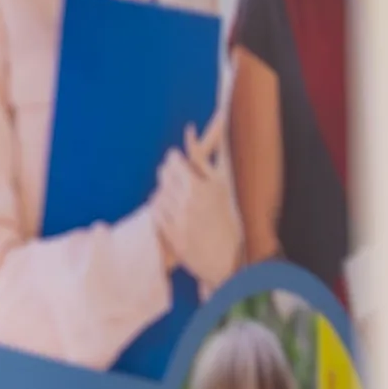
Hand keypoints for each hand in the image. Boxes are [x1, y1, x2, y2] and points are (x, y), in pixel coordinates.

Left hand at [154, 109, 241, 290]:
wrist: (231, 258)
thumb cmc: (232, 216)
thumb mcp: (223, 184)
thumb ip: (203, 157)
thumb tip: (188, 130)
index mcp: (202, 187)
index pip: (175, 161)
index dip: (174, 158)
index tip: (177, 159)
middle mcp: (188, 203)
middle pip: (164, 176)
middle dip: (169, 172)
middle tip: (175, 174)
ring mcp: (178, 220)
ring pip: (158, 193)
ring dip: (165, 189)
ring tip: (177, 193)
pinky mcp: (171, 236)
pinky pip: (156, 213)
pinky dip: (160, 207)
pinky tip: (171, 209)